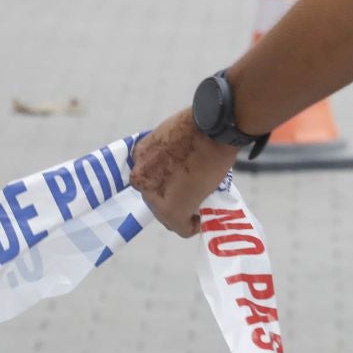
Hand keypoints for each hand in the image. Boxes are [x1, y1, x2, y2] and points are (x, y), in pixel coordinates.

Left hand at [131, 107, 237, 236]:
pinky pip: (181, 227)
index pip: (148, 175)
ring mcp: (154, 195)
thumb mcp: (176, 133)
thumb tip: (186, 159)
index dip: (167, 179)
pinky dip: (192, 226)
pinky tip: (202, 220)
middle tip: (194, 192)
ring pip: (166, 215)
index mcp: (139, 153)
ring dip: (184, 212)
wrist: (213, 129)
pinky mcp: (172, 211)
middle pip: (154, 197)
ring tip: (202, 205)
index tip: (182, 179)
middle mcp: (140, 176)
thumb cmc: (203, 124)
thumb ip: (172, 150)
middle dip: (173, 196)